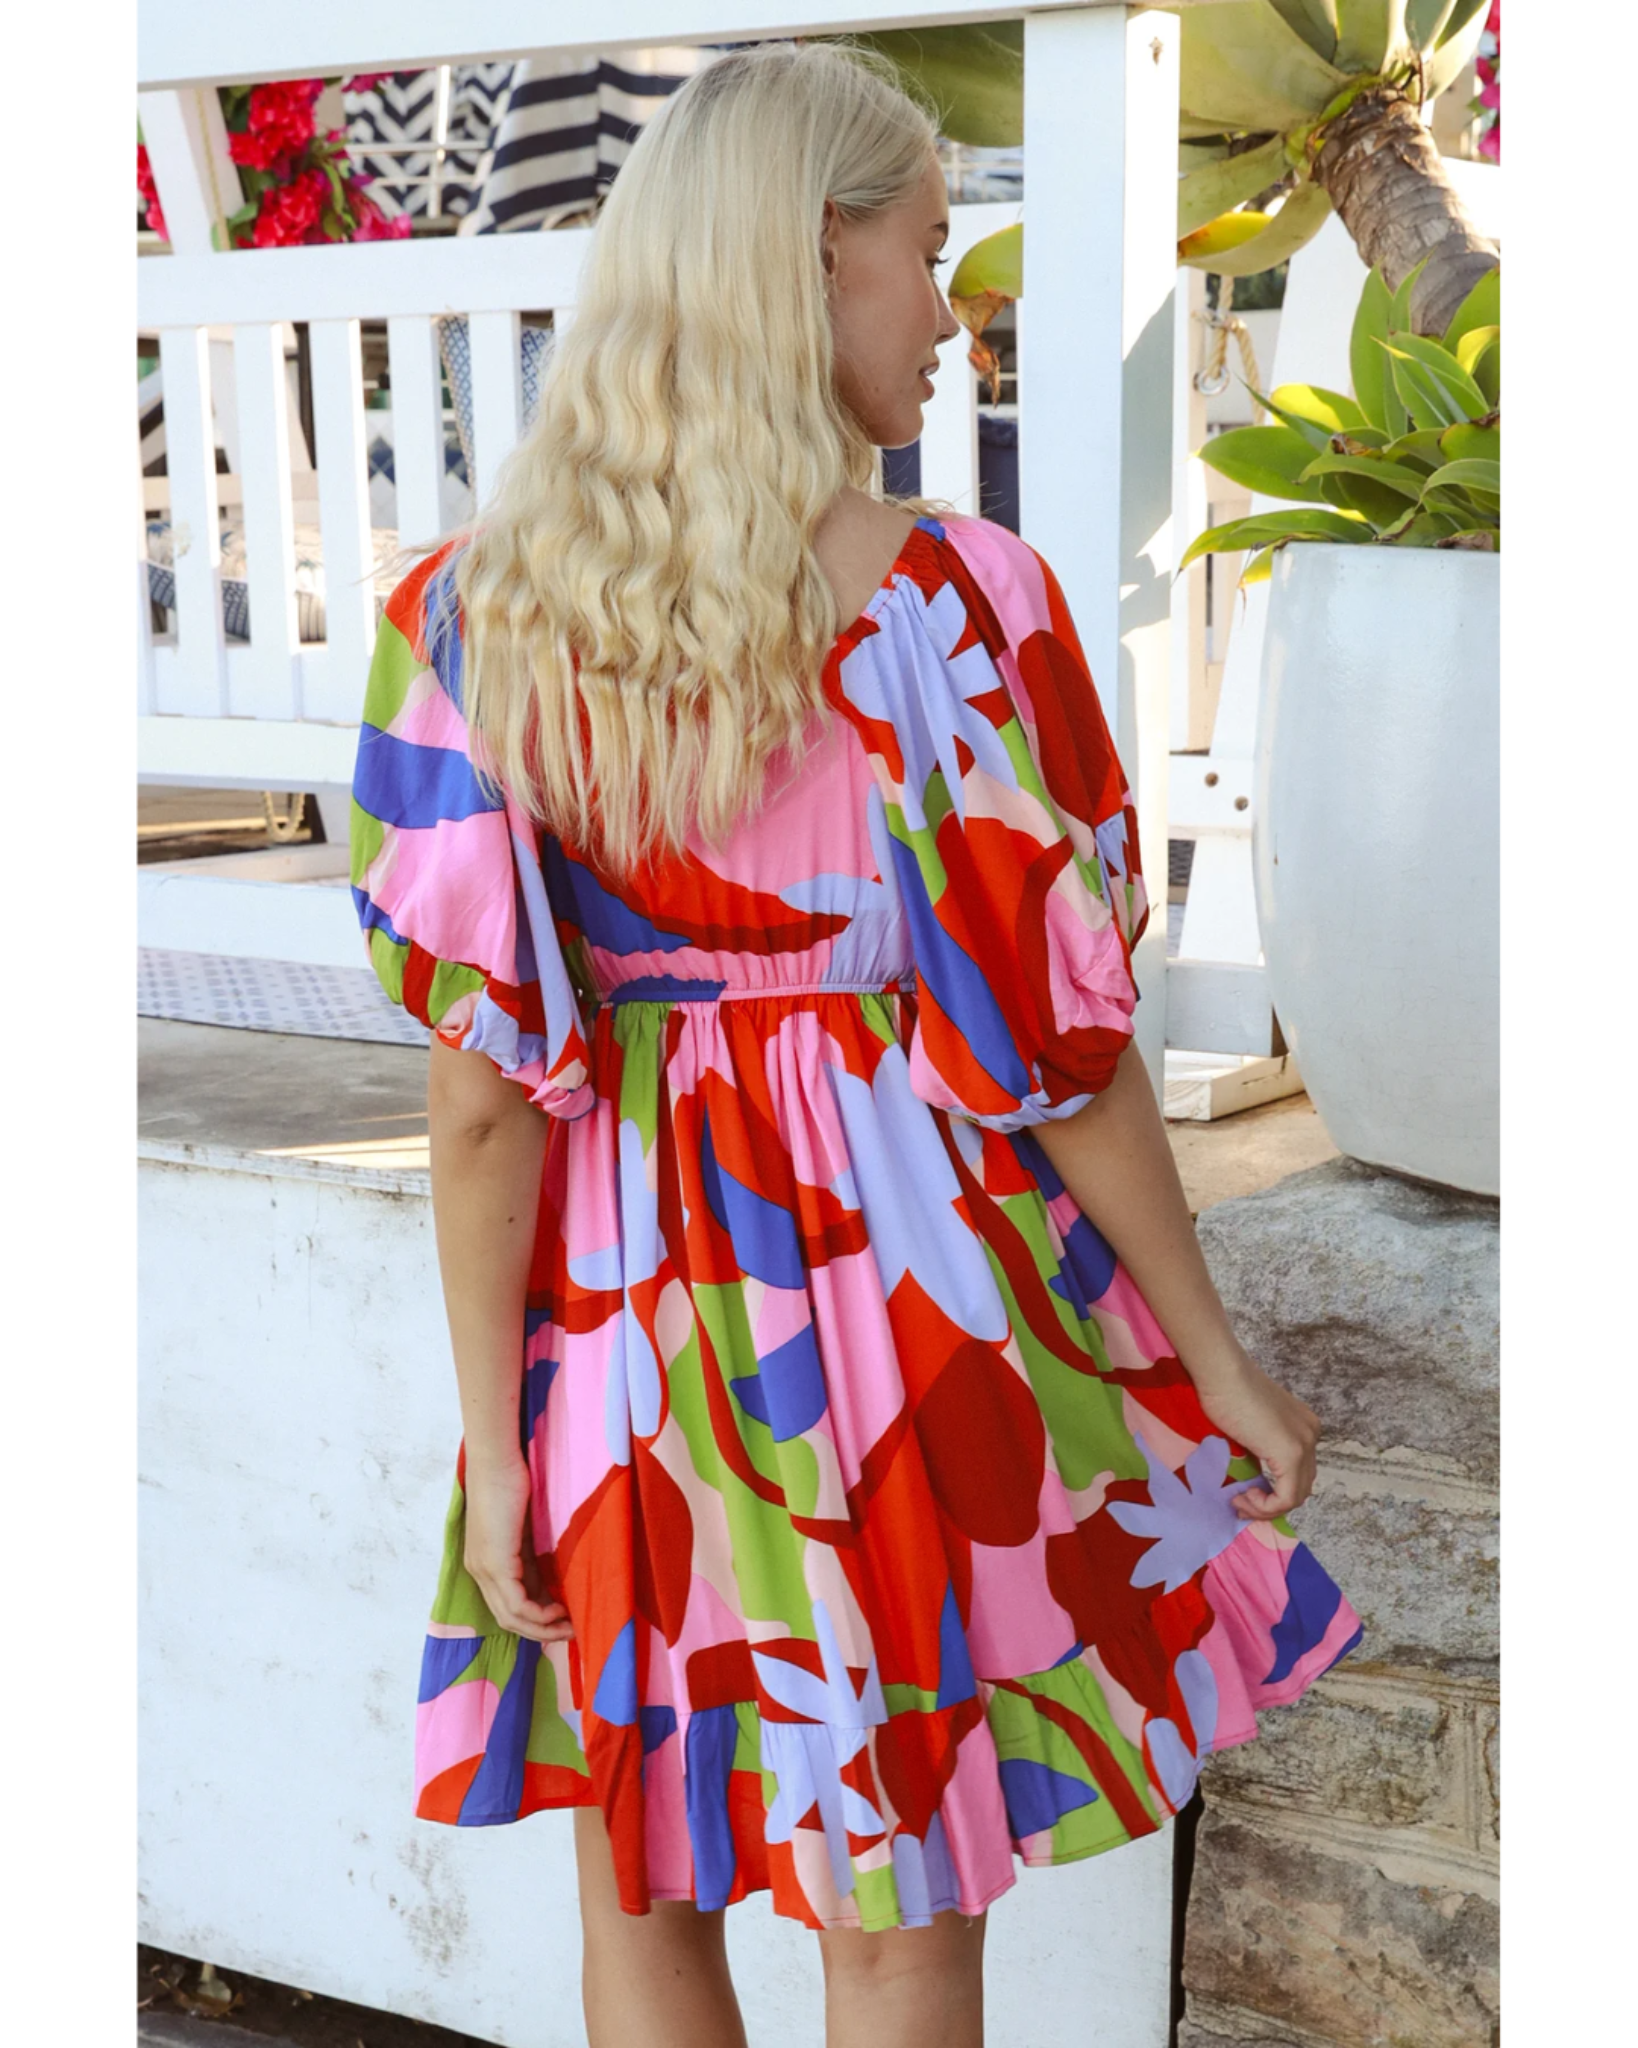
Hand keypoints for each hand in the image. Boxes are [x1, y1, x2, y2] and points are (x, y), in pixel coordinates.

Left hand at [462, 1453, 575, 1644]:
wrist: (497, 1460)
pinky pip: (517, 1604)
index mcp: (484, 1563)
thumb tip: (552, 1575)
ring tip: (571, 1625)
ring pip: (512, 1617)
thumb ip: (532, 1553)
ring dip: (543, 1628)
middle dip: (541, 1631)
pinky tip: (560, 1609)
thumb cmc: (512, 1482)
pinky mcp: (496, 1564)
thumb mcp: (525, 1528)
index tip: (563, 1618)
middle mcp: (479, 1572)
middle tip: (571, 1631)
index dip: (535, 1619)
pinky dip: (539, 1614)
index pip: (507, 1606)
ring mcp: (484, 1569)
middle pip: (508, 1620)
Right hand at [1187, 1345, 1323, 1522]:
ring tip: (1239, 1501)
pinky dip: (1265, 1506)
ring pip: (1296, 1496)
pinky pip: (1285, 1498)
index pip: (1298, 1473)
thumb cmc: (1225, 1391)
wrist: (1221, 1373)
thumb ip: (1259, 1447)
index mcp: (1303, 1426)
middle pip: (1300, 1487)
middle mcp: (1311, 1434)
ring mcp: (1304, 1443)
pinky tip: (1244, 1497)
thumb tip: (1251, 1480)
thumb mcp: (1249, 1426)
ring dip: (1266, 1507)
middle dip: (1271, 1503)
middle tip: (1240, 1502)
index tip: (1243, 1494)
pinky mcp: (1291, 1453)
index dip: (1273, 1492)